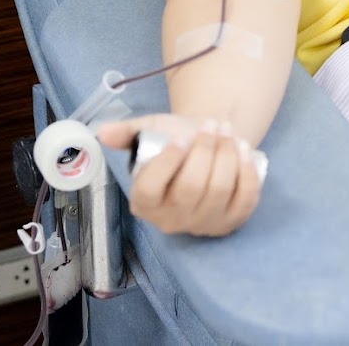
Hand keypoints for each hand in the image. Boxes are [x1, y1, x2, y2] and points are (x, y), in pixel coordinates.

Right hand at [96, 113, 261, 236]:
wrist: (206, 146)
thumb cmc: (174, 140)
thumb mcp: (148, 132)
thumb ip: (126, 131)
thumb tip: (102, 131)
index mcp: (145, 202)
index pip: (151, 189)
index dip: (167, 163)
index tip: (181, 138)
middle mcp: (171, 220)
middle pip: (190, 188)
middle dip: (204, 151)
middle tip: (212, 125)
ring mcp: (203, 224)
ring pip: (219, 191)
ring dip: (226, 156)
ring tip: (227, 131)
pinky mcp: (231, 222)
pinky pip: (244, 201)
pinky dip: (246, 173)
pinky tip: (244, 150)